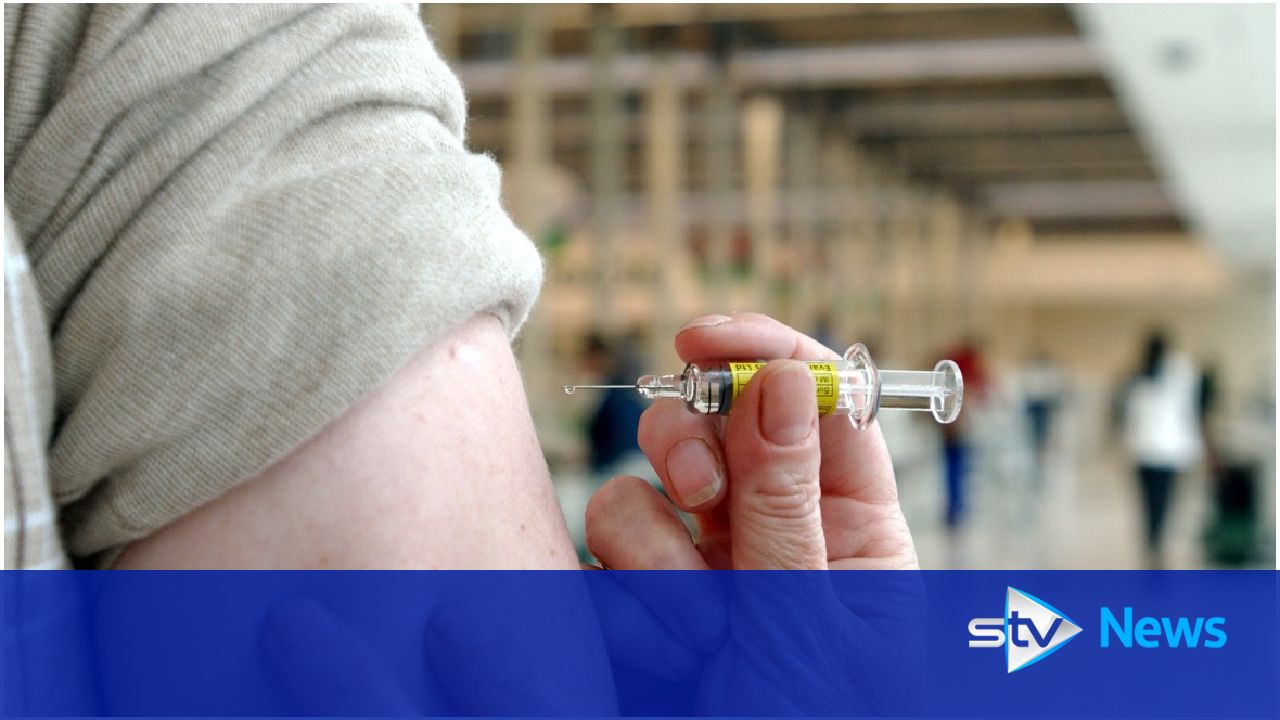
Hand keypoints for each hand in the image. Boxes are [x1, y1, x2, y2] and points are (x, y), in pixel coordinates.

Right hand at [584, 313, 923, 713]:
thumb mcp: (809, 627)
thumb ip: (787, 501)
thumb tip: (782, 380)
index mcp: (853, 533)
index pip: (819, 404)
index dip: (766, 354)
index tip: (706, 336)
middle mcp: (774, 537)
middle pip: (720, 425)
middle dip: (695, 451)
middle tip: (699, 496)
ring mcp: (703, 569)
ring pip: (645, 488)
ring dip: (658, 556)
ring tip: (697, 635)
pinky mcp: (641, 602)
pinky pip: (603, 551)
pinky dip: (624, 601)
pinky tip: (662, 659)